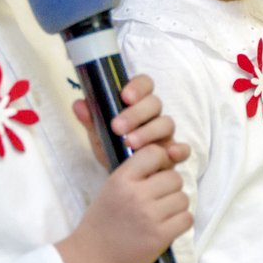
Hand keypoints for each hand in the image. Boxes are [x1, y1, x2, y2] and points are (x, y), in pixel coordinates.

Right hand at [56, 143, 192, 262]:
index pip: (155, 153)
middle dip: (170, 188)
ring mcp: (149, 216)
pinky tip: (167, 226)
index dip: (162, 161)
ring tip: (161, 214)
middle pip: (175, 178)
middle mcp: (136, 195)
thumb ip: (137, 173)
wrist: (94, 258)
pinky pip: (186, 219)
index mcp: (121, 179)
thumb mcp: (112, 188)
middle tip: (159, 199)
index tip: (158, 172)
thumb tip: (169, 159)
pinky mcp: (160, 237)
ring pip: (183, 198)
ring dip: (176, 206)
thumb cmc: (104, 221)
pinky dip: (180, 222)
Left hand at [71, 73, 189, 167]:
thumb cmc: (112, 149)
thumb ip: (90, 120)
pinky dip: (179, 150)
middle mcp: (154, 115)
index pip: (144, 84)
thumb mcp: (98, 135)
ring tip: (130, 143)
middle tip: (118, 127)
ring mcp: (165, 134)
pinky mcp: (173, 154)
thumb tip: (78, 104)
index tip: (124, 96)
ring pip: (166, 124)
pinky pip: (183, 149)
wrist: (122, 178)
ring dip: (149, 131)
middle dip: (136, 113)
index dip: (138, 87)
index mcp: (137, 104)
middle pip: (155, 103)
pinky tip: (169, 154)